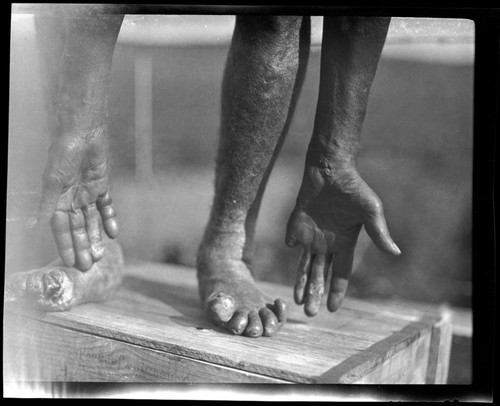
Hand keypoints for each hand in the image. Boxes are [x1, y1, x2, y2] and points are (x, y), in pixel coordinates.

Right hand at [27, 128, 118, 270]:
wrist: (83, 133)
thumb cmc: (64, 154)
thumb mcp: (53, 181)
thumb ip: (46, 204)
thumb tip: (32, 225)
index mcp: (57, 199)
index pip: (61, 228)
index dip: (65, 244)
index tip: (69, 263)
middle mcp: (72, 198)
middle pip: (78, 227)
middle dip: (82, 246)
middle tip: (87, 265)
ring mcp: (87, 192)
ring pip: (92, 220)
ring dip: (95, 236)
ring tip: (99, 254)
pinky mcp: (101, 185)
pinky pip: (106, 206)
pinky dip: (109, 219)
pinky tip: (113, 234)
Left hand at [285, 164, 399, 315]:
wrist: (331, 169)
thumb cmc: (354, 188)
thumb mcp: (370, 210)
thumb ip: (378, 232)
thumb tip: (395, 253)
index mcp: (344, 243)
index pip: (341, 273)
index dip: (336, 291)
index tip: (331, 309)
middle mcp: (327, 243)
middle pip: (320, 274)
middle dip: (315, 294)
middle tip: (309, 314)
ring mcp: (310, 234)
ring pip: (304, 264)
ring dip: (301, 282)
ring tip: (296, 301)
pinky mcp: (296, 223)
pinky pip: (291, 238)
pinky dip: (291, 244)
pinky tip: (292, 248)